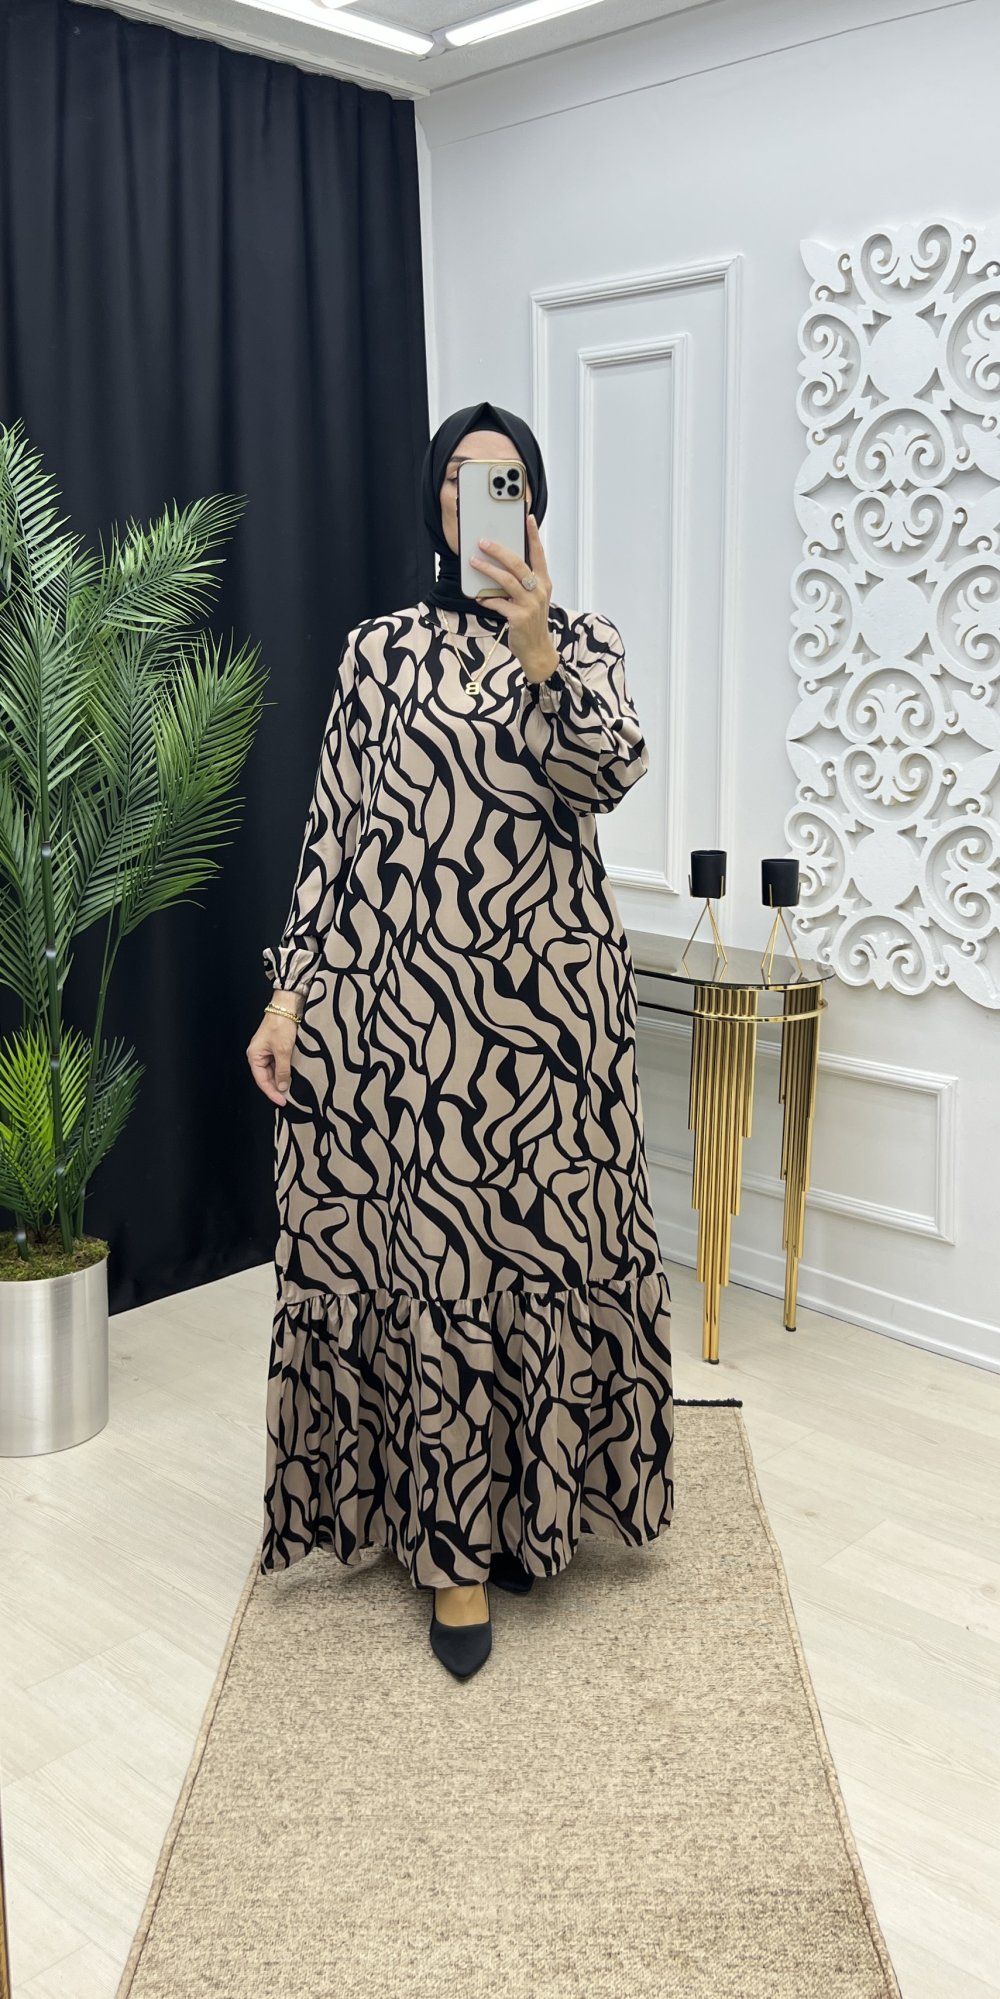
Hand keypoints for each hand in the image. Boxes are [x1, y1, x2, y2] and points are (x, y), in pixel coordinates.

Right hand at [247, 1006, 298, 1105]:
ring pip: (272, 1071)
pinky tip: (291, 1076)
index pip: (261, 1080)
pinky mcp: (274, 1047)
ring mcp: (266, 1051)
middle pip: (266, 1077)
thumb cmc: (281, 1025)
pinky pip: (277, 1064)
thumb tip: (281, 1087)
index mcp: (254, 1056)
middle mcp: (258, 1055)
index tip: (282, 1101)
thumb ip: (282, 1071)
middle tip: (288, 1098)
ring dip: (280, 1079)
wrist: (286, 1007)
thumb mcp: (283, 1051)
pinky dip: (283, 1071)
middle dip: (276, 1087)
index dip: (272, 1092)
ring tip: (291, 1089)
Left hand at [469, 515, 558, 681]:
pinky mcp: (518, 617)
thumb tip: (500, 566)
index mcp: (543, 582)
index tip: (528, 519)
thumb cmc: (531, 622)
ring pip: (506, 580)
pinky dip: (486, 599)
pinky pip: (498, 603)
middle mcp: (539, 590)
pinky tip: (479, 597)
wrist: (536, 649)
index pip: (539, 554)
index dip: (533, 535)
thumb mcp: (532, 599)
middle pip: (518, 563)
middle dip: (499, 550)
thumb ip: (521, 583)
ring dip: (487, 570)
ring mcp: (530, 604)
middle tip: (483, 541)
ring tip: (473, 563)